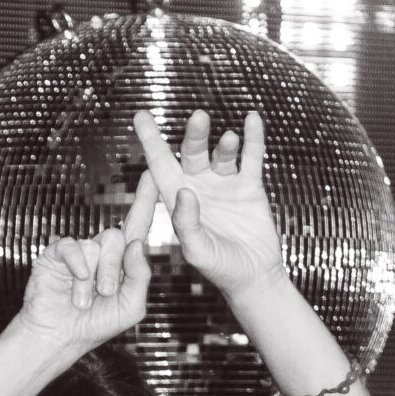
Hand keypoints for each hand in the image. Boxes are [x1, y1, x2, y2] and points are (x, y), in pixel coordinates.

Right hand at [12, 199, 152, 363]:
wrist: (59, 338)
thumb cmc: (96, 325)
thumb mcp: (131, 306)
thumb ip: (140, 277)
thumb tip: (136, 244)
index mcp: (122, 262)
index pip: (137, 225)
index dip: (145, 200)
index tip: (152, 173)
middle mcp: (102, 252)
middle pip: (117, 237)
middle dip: (112, 269)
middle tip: (105, 293)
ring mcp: (80, 251)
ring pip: (96, 244)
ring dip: (92, 278)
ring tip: (83, 301)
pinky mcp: (58, 253)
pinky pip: (73, 247)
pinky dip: (76, 267)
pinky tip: (73, 285)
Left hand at [133, 107, 286, 304]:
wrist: (254, 278)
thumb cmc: (220, 270)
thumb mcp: (197, 251)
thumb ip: (187, 224)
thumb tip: (185, 191)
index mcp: (179, 201)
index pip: (160, 166)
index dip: (151, 141)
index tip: (140, 116)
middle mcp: (199, 187)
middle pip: (192, 153)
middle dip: (194, 136)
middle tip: (198, 119)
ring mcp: (224, 184)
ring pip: (221, 153)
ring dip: (225, 144)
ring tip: (228, 139)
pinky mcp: (249, 186)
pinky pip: (251, 156)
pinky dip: (253, 138)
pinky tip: (252, 119)